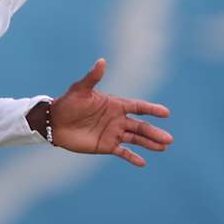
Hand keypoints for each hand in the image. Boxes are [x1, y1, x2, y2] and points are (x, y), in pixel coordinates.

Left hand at [50, 58, 173, 166]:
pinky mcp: (106, 145)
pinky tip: (143, 162)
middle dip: (155, 132)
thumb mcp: (80, 90)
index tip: (166, 113)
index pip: (138, 107)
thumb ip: (93, 77)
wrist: (54, 123)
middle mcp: (118, 119)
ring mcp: (113, 133)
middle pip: (141, 126)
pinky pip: (123, 152)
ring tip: (163, 147)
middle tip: (169, 139)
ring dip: (150, 143)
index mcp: (115, 105)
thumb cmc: (67, 103)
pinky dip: (132, 157)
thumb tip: (102, 61)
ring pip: (136, 139)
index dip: (152, 110)